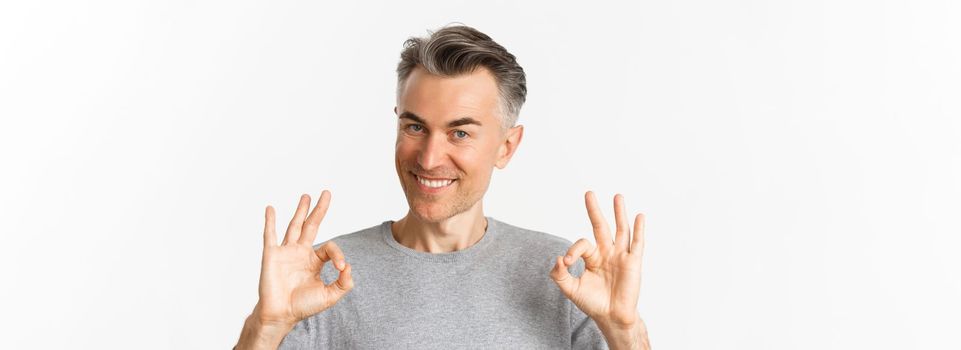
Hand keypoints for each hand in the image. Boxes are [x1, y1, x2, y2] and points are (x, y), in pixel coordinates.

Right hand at [253, 191, 353, 327]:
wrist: (281, 315)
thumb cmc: (303, 307)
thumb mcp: (330, 296)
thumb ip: (344, 283)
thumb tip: (348, 266)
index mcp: (314, 261)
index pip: (330, 247)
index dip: (338, 254)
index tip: (340, 267)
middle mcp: (300, 253)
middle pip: (312, 226)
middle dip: (319, 210)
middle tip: (327, 193)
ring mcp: (286, 252)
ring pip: (294, 226)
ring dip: (300, 211)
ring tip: (306, 196)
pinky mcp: (272, 255)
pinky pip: (270, 235)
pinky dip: (270, 221)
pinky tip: (270, 208)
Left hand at [550, 191, 644, 328]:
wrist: (612, 318)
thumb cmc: (593, 304)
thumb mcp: (571, 289)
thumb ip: (560, 275)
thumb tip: (558, 258)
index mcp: (593, 257)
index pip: (582, 243)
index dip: (573, 250)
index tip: (567, 263)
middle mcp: (607, 253)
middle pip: (600, 226)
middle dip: (594, 210)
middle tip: (588, 193)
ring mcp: (621, 256)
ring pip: (620, 230)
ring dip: (619, 213)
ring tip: (617, 196)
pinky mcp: (633, 263)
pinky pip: (637, 243)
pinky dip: (638, 230)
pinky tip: (639, 216)